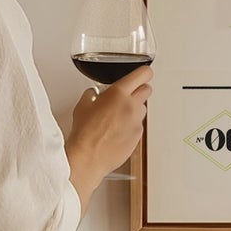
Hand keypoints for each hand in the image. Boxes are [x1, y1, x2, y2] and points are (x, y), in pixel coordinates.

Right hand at [66, 63, 151, 210]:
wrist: (88, 157)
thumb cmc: (85, 133)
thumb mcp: (83, 106)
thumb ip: (92, 94)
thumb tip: (94, 94)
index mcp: (118, 93)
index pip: (143, 74)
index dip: (144, 73)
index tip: (143, 74)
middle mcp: (132, 106)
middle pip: (147, 90)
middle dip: (139, 90)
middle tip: (128, 94)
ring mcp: (136, 122)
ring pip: (143, 109)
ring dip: (134, 109)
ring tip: (118, 116)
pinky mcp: (138, 136)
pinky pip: (138, 125)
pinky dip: (131, 125)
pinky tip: (117, 131)